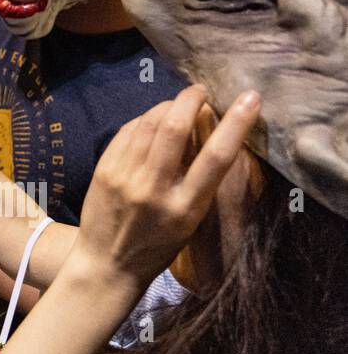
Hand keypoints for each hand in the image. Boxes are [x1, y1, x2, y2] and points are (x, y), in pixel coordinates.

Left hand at [68, 84, 259, 293]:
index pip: (216, 158)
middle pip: (173, 128)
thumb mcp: (190, 221)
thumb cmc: (158, 244)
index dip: (236, 123)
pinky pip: (127, 131)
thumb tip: (205, 131)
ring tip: (178, 104)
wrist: (106, 263)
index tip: (249, 98)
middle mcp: (154, 189)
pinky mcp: (104, 169)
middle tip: (200, 90)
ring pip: (148, 123)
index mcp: (186, 207)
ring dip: (166, 105)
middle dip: (189, 99)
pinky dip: (144, 119)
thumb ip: (198, 181)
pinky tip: (152, 120)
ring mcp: (125, 177)